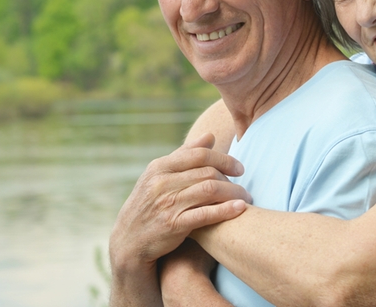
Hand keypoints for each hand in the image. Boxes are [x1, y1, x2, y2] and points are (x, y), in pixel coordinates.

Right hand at [109, 133, 249, 305]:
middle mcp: (162, 182)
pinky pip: (206, 214)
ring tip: (246, 198)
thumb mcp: (160, 176)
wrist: (129, 240)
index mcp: (159, 167)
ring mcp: (167, 203)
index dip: (224, 159)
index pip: (199, 154)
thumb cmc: (150, 204)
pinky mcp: (173, 225)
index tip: (239, 168)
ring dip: (233, 193)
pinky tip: (240, 209)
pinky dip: (226, 210)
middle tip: (244, 186)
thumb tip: (210, 135)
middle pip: (207, 172)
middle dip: (231, 179)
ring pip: (209, 190)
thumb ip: (185, 155)